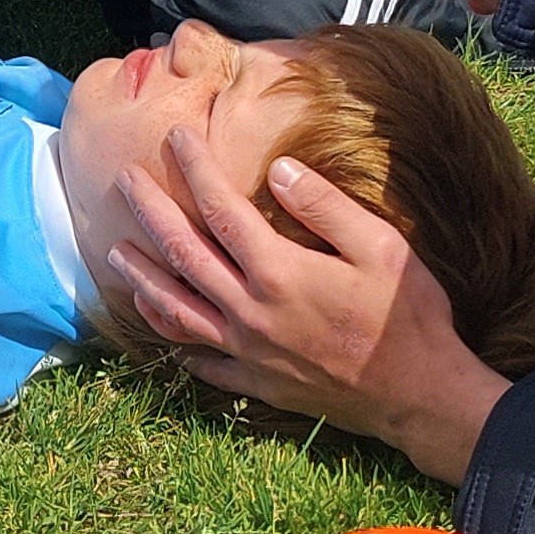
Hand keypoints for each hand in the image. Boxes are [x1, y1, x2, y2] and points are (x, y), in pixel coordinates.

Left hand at [107, 125, 508, 483]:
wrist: (419, 396)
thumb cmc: (407, 316)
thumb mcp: (381, 247)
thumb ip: (325, 207)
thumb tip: (280, 169)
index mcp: (279, 272)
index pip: (221, 210)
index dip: (194, 170)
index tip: (175, 137)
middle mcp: (251, 312)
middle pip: (184, 255)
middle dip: (150, 213)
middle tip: (124, 182)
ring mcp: (248, 352)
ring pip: (177, 310)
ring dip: (143, 278)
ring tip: (115, 252)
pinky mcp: (256, 383)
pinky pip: (200, 361)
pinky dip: (173, 339)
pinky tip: (159, 323)